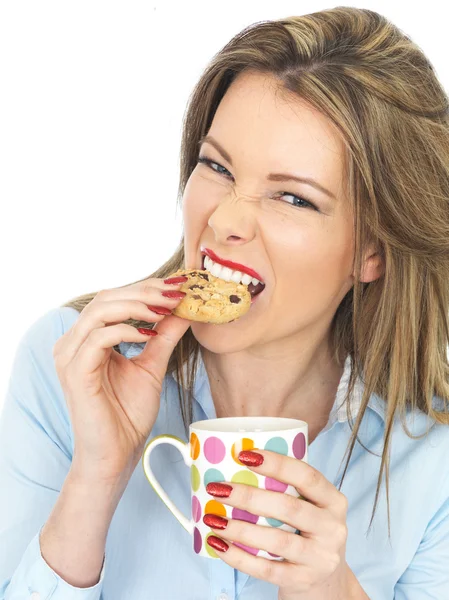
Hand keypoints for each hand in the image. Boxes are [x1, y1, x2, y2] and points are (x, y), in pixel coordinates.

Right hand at [53, 275, 190, 483]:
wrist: (116, 454)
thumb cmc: (128, 414)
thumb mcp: (152, 365)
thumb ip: (164, 336)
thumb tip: (184, 309)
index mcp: (88, 338)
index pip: (114, 298)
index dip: (147, 288)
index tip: (179, 286)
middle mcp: (73, 342)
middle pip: (107, 297)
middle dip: (145, 291)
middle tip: (177, 292)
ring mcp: (70, 356)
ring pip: (100, 311)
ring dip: (137, 305)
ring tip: (166, 309)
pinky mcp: (75, 372)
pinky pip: (99, 338)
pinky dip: (126, 330)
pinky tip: (149, 334)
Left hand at [204, 449, 364, 599]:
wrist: (327, 582)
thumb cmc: (309, 532)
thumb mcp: (311, 507)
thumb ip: (287, 488)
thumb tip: (238, 462)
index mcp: (333, 501)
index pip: (307, 476)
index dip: (276, 464)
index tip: (244, 455)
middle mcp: (332, 528)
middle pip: (288, 508)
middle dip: (249, 497)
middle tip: (218, 489)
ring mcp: (320, 558)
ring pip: (276, 541)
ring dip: (240, 529)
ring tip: (213, 519)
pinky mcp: (303, 581)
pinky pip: (266, 569)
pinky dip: (238, 557)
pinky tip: (219, 545)